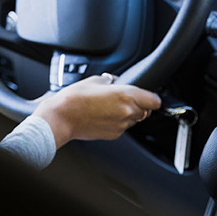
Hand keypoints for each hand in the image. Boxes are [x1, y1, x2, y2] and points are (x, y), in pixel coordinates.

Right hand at [32, 73, 161, 144]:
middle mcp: (127, 112)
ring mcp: (121, 126)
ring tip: (108, 107)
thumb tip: (114, 82)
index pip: (155, 101)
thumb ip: (110, 81)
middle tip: (122, 99)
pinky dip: (117, 122)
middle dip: (138, 105)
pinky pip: (122, 127)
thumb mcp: (94, 80)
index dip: (151, 97)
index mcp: (126, 95)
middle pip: (145, 111)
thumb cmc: (74, 98)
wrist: (61, 117)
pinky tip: (102, 116)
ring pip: (133, 120)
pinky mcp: (114, 135)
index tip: (147, 96)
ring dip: (127, 114)